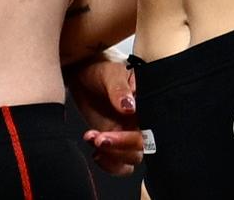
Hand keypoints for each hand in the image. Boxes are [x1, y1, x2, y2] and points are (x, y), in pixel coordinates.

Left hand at [67, 55, 142, 175]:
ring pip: (132, 158)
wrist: (82, 73)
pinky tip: (95, 153)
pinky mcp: (117, 142)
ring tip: (92, 139)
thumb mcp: (110, 73)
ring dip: (111, 156)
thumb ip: (119, 89)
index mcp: (149, 107)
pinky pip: (121, 164)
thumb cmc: (100, 68)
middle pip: (142, 149)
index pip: (152, 131)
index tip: (109, 134)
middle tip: (98, 138)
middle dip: (119, 148)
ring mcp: (130, 134)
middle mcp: (143, 123)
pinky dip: (110, 165)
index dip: (133, 138)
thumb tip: (130, 107)